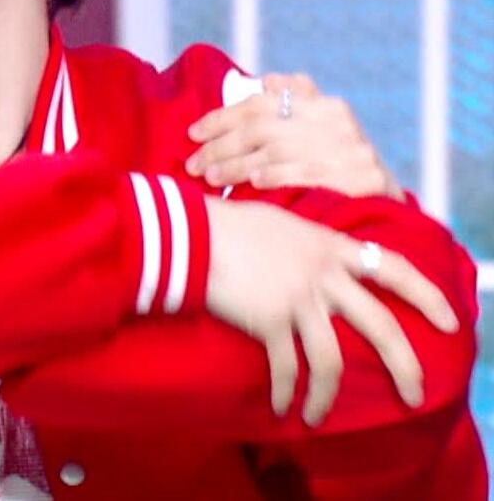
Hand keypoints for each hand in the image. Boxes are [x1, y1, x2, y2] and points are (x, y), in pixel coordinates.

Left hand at [187, 73, 403, 199]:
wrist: (389, 209)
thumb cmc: (340, 169)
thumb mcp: (323, 132)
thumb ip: (296, 104)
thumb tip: (268, 79)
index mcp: (325, 104)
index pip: (261, 104)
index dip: (222, 117)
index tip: (193, 132)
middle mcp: (339, 121)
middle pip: (263, 128)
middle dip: (221, 145)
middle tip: (193, 163)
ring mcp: (352, 149)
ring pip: (277, 152)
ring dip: (236, 166)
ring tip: (209, 177)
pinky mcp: (364, 178)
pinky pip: (306, 175)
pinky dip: (274, 177)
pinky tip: (251, 184)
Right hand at [205, 198, 457, 425]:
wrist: (191, 234)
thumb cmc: (228, 224)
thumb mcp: (282, 224)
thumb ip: (308, 244)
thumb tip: (314, 258)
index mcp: (330, 247)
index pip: (393, 268)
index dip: (426, 295)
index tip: (450, 321)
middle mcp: (323, 275)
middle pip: (380, 326)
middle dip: (404, 365)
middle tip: (415, 393)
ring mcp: (299, 299)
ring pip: (332, 360)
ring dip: (327, 396)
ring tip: (318, 417)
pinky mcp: (270, 320)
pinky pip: (286, 367)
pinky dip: (284, 392)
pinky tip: (281, 407)